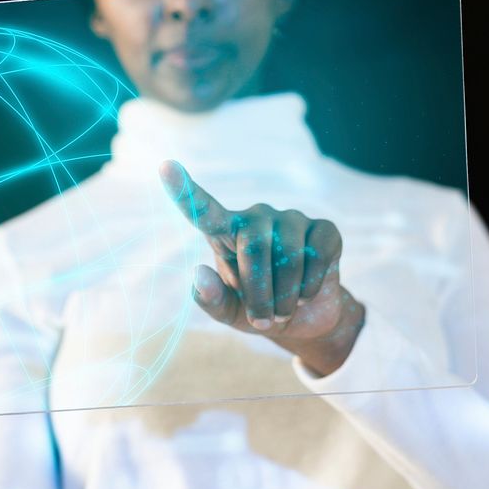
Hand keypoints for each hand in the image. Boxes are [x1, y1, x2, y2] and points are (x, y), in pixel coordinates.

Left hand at [159, 160, 364, 374]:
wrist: (304, 319)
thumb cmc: (257, 310)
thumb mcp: (228, 313)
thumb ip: (211, 298)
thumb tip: (198, 273)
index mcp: (225, 233)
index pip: (203, 210)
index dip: (184, 190)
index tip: (165, 167)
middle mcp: (257, 218)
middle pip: (255, 248)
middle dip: (260, 293)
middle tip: (263, 320)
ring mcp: (291, 219)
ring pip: (290, 256)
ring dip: (286, 296)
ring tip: (284, 310)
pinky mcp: (323, 228)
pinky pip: (319, 255)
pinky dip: (312, 284)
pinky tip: (306, 294)